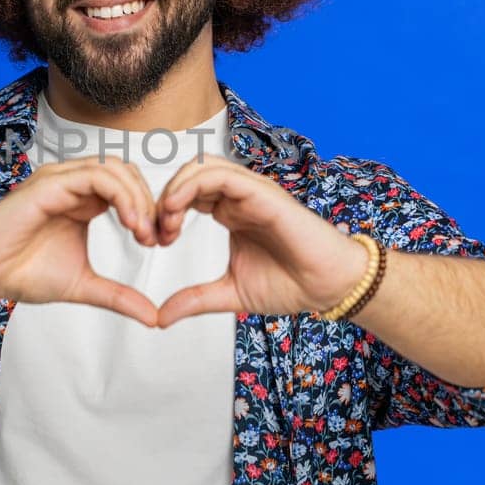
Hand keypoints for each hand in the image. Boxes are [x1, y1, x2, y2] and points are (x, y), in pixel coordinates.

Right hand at [0, 155, 162, 327]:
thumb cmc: (22, 273)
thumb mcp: (83, 286)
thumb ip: (118, 297)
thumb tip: (154, 318)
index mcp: (84, 201)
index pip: (129, 187)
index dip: (150, 210)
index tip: (158, 242)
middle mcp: (73, 185)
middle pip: (127, 172)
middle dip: (149, 201)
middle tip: (154, 237)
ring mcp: (60, 181)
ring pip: (114, 168)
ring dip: (137, 197)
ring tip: (143, 231)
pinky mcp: (48, 185)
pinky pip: (94, 176)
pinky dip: (120, 195)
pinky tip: (129, 222)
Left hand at [152, 157, 367, 327]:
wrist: (328, 287)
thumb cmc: (290, 285)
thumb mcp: (229, 294)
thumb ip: (195, 300)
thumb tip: (160, 318)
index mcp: (229, 212)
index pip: (186, 193)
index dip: (164, 211)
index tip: (156, 241)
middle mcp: (238, 197)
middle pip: (189, 174)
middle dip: (164, 198)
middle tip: (156, 231)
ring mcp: (251, 191)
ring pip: (201, 166)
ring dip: (175, 187)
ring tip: (165, 218)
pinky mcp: (263, 193)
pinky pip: (221, 174)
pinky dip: (192, 185)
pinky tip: (177, 208)